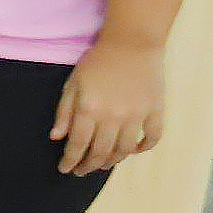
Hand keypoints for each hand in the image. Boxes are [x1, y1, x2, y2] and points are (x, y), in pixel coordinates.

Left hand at [52, 34, 166, 176]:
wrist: (132, 42)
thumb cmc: (98, 61)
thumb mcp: (73, 83)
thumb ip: (64, 111)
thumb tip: (57, 137)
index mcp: (89, 109)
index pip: (77, 145)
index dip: (70, 160)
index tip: (65, 169)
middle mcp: (113, 116)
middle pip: (100, 152)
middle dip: (88, 166)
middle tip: (81, 171)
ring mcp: (137, 115)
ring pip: (125, 150)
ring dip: (112, 161)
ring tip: (103, 164)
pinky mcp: (156, 110)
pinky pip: (152, 137)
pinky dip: (143, 148)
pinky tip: (134, 151)